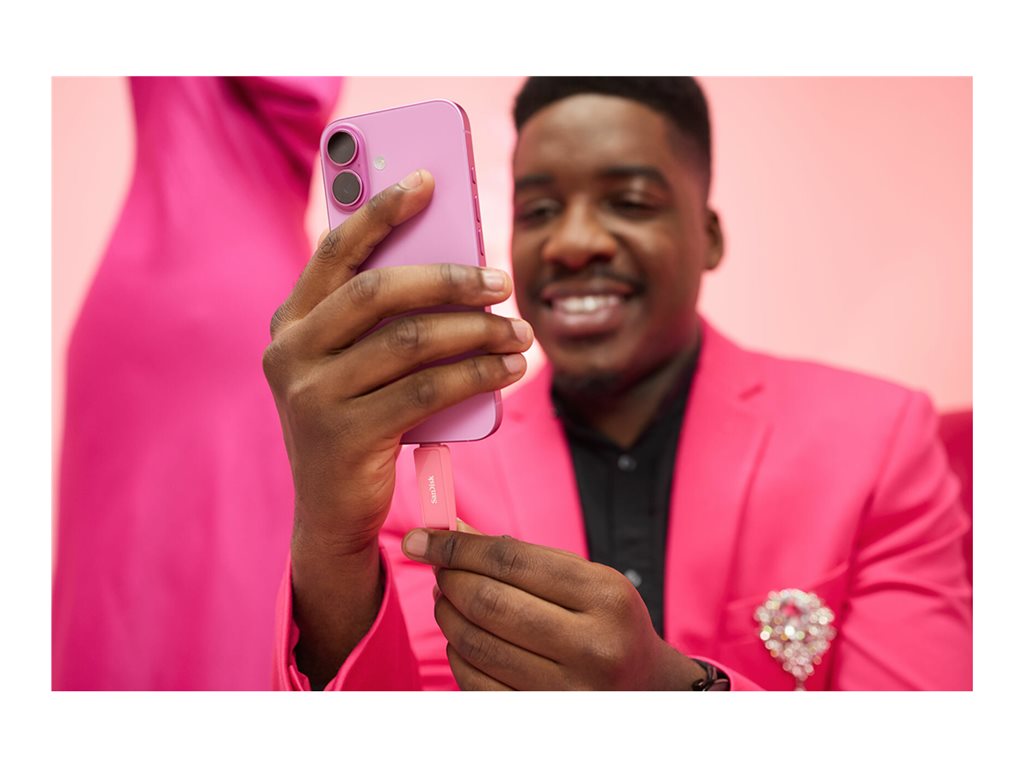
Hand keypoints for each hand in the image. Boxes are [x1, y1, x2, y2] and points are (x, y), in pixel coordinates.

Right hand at [263, 169, 532, 554]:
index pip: (336, 251)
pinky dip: (476, 374)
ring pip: (411, 341)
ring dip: (476, 331)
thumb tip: (456, 269)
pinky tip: (508, 369)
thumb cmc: (357, 422)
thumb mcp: (355, 366)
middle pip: (379, 291)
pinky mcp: (345, 435)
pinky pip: (427, 390)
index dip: (380, 210)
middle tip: (501, 280)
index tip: (428, 180)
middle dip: (449, 278)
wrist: (332, 512)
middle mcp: (290, 352)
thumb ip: (380, 322)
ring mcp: (312, 395)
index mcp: (290, 322)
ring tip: (518, 330)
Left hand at [402, 526, 706, 689]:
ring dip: (448, 616)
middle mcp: (593, 645)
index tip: (424, 538)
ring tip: (447, 599)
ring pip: (478, 645)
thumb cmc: (609, 622)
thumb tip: (452, 529)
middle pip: (489, 602)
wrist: (647, 689)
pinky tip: (462, 639)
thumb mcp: (584, 578)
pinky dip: (458, 655)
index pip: (511, 561)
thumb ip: (520, 555)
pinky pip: (477, 684)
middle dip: (450, 579)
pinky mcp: (545, 718)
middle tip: (438, 568)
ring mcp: (570, 690)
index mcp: (606, 596)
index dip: (458, 546)